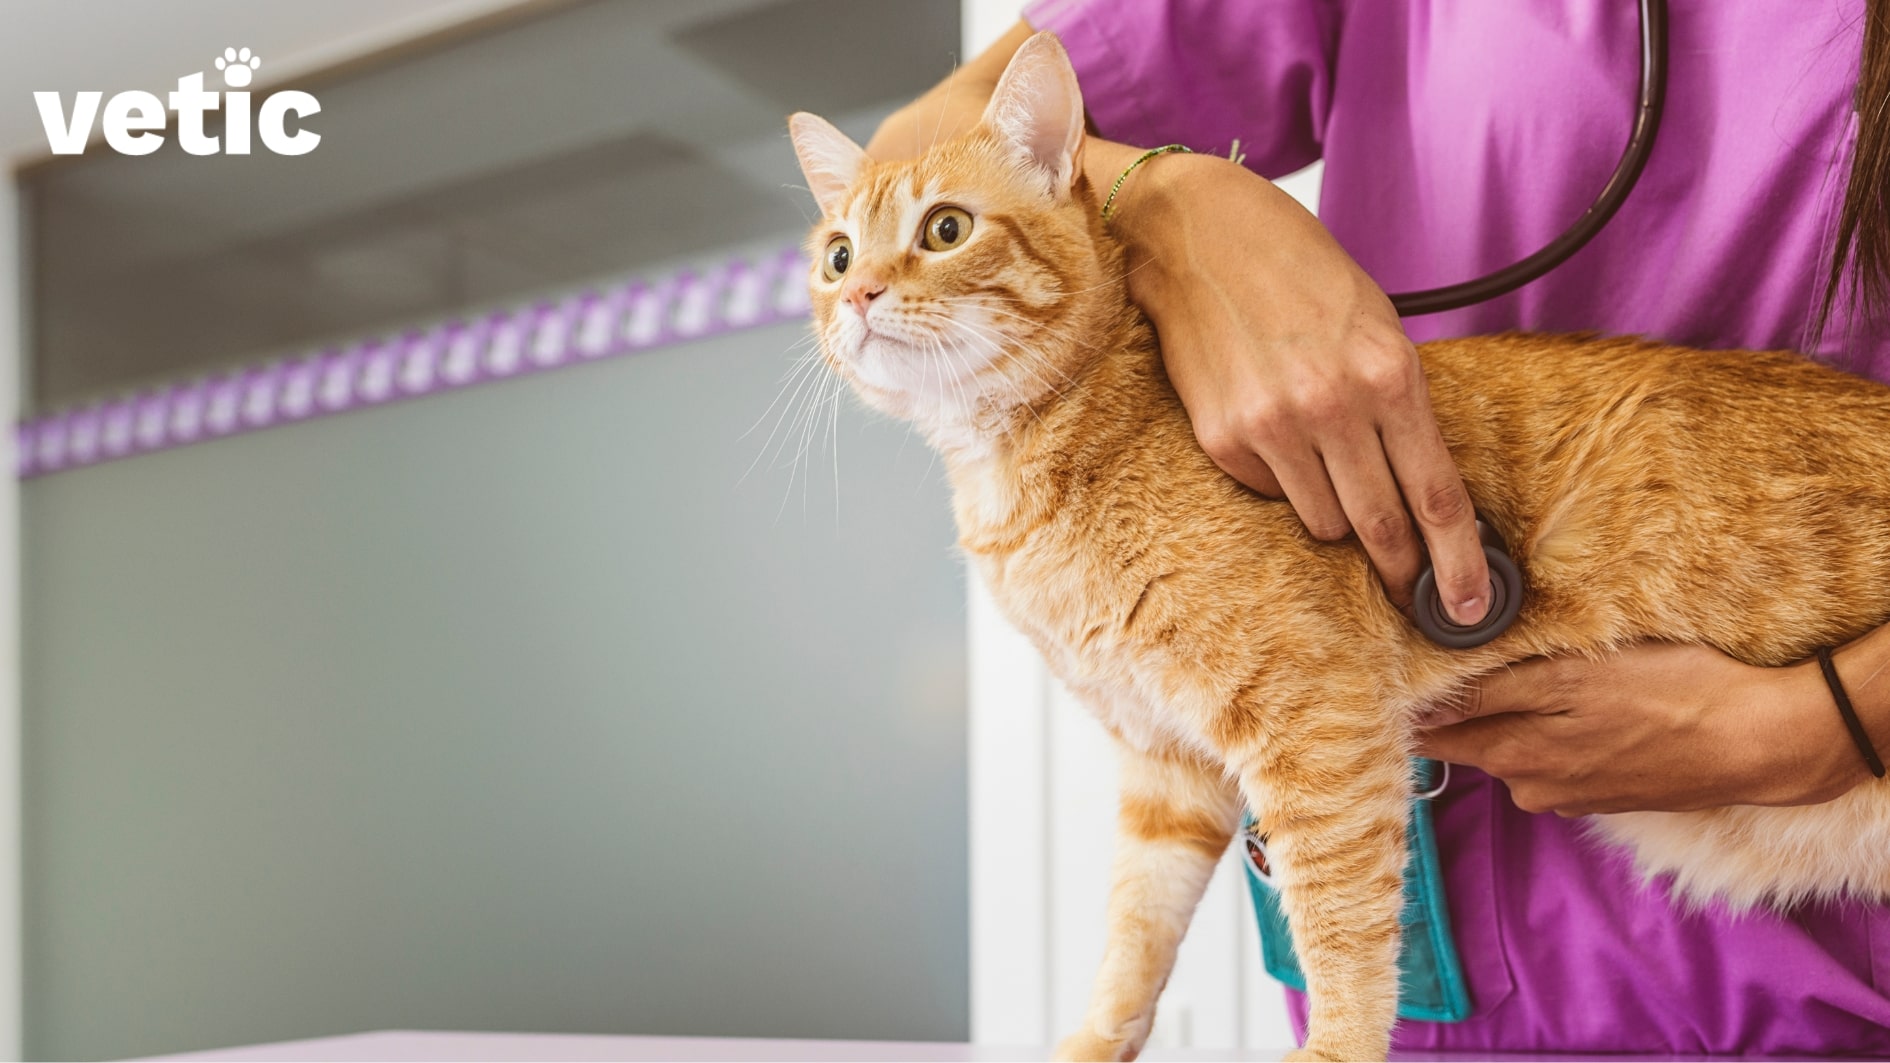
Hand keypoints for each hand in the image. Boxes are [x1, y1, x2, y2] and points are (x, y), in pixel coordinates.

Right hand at [1117, 153, 1489, 621]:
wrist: (1198, 236)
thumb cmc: (1297, 271)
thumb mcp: (1375, 324)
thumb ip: (1399, 404)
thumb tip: (1421, 492)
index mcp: (1389, 374)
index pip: (1437, 497)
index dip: (1459, 563)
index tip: (1468, 608)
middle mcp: (1333, 407)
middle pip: (1382, 527)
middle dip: (1401, 570)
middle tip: (1411, 593)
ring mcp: (1272, 427)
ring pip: (1322, 523)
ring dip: (1334, 512)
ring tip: (1321, 460)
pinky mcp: (1222, 438)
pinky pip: (1270, 494)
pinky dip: (1281, 480)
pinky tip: (1271, 427)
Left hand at [1415, 642, 1863, 814]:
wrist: (1760, 742)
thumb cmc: (1672, 697)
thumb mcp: (1572, 677)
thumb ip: (1494, 693)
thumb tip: (1425, 703)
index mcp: (1516, 756)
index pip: (1434, 737)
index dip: (1406, 708)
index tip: (1381, 680)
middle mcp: (1534, 786)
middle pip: (1470, 743)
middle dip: (1450, 709)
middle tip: (1434, 663)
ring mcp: (1572, 794)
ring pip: (1515, 748)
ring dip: (1505, 716)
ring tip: (1505, 672)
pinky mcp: (1606, 789)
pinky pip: (1556, 756)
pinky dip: (1550, 730)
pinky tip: (1568, 704)